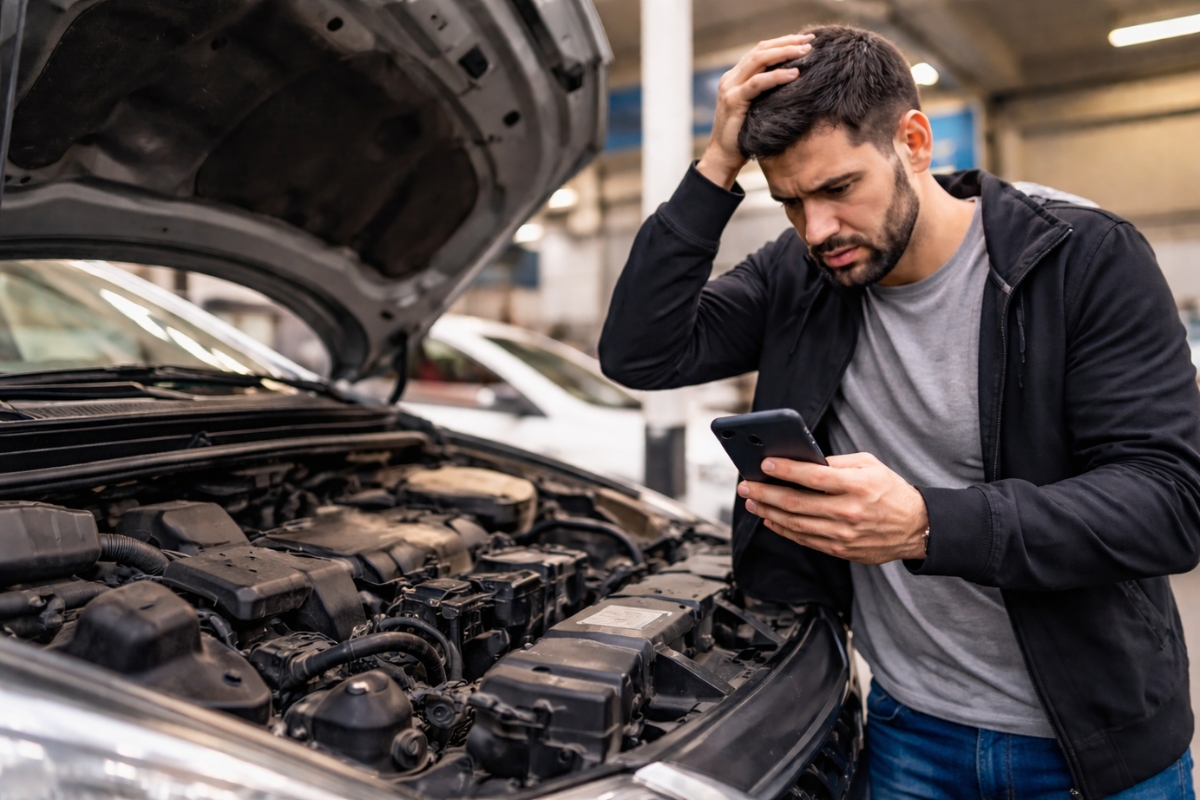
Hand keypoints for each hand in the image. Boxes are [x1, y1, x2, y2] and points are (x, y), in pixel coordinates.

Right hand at [696, 33, 813, 189]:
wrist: (724, 157)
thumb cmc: (744, 136)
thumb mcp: (756, 108)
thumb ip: (766, 93)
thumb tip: (794, 80)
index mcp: (735, 77)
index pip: (760, 51)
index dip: (782, 42)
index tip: (804, 41)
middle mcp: (730, 78)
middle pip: (760, 50)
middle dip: (787, 43)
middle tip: (810, 41)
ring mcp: (730, 88)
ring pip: (759, 60)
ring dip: (785, 53)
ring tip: (806, 52)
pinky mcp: (733, 101)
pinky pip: (757, 83)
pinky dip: (777, 76)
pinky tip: (794, 74)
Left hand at [737, 452, 928, 563]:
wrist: (916, 528)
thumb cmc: (890, 491)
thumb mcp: (870, 465)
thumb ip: (837, 463)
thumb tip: (803, 461)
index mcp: (857, 486)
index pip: (813, 477)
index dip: (785, 470)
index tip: (764, 464)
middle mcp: (848, 511)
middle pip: (796, 503)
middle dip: (765, 493)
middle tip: (746, 486)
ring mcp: (843, 534)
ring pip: (795, 524)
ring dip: (768, 511)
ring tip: (752, 501)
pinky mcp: (840, 550)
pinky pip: (804, 539)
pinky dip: (783, 529)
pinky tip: (770, 518)